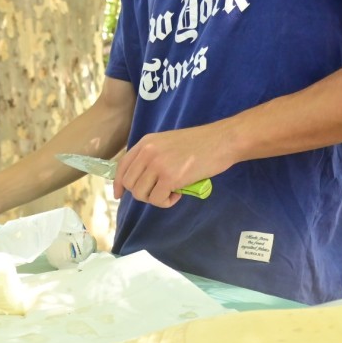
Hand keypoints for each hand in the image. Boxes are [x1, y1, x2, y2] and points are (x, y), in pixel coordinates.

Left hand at [113, 124, 230, 207]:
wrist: (222, 140)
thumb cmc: (200, 143)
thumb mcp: (167, 143)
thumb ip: (152, 156)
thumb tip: (142, 178)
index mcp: (145, 143)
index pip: (122, 166)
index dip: (119, 183)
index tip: (120, 194)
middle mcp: (147, 152)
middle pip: (130, 183)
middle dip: (142, 193)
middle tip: (159, 192)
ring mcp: (157, 164)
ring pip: (141, 194)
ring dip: (155, 198)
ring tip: (171, 192)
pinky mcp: (170, 177)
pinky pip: (157, 199)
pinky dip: (166, 202)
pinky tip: (179, 194)